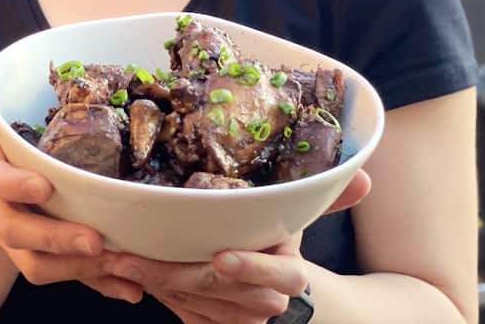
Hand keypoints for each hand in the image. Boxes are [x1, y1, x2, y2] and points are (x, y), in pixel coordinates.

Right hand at [0, 63, 143, 303]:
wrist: (0, 182)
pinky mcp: (45, 257)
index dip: (14, 186)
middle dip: (56, 239)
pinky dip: (99, 285)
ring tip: (118, 262)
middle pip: (19, 233)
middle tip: (94, 239)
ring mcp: (19, 239)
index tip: (43, 186)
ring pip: (40, 264)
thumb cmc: (2, 140)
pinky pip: (70, 277)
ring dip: (79, 269)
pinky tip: (129, 288)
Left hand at [107, 170, 370, 323]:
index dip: (251, 269)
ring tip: (120, 259)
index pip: (281, 280)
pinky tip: (127, 273)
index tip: (222, 256)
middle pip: (222, 295)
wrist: (276, 291)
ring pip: (194, 308)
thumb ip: (325, 196)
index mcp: (289, 275)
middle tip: (136, 255)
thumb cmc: (279, 241)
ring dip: (155, 283)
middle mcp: (264, 307)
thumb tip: (364, 174)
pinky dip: (155, 295)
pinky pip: (182, 317)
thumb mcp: (298, 217)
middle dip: (177, 275)